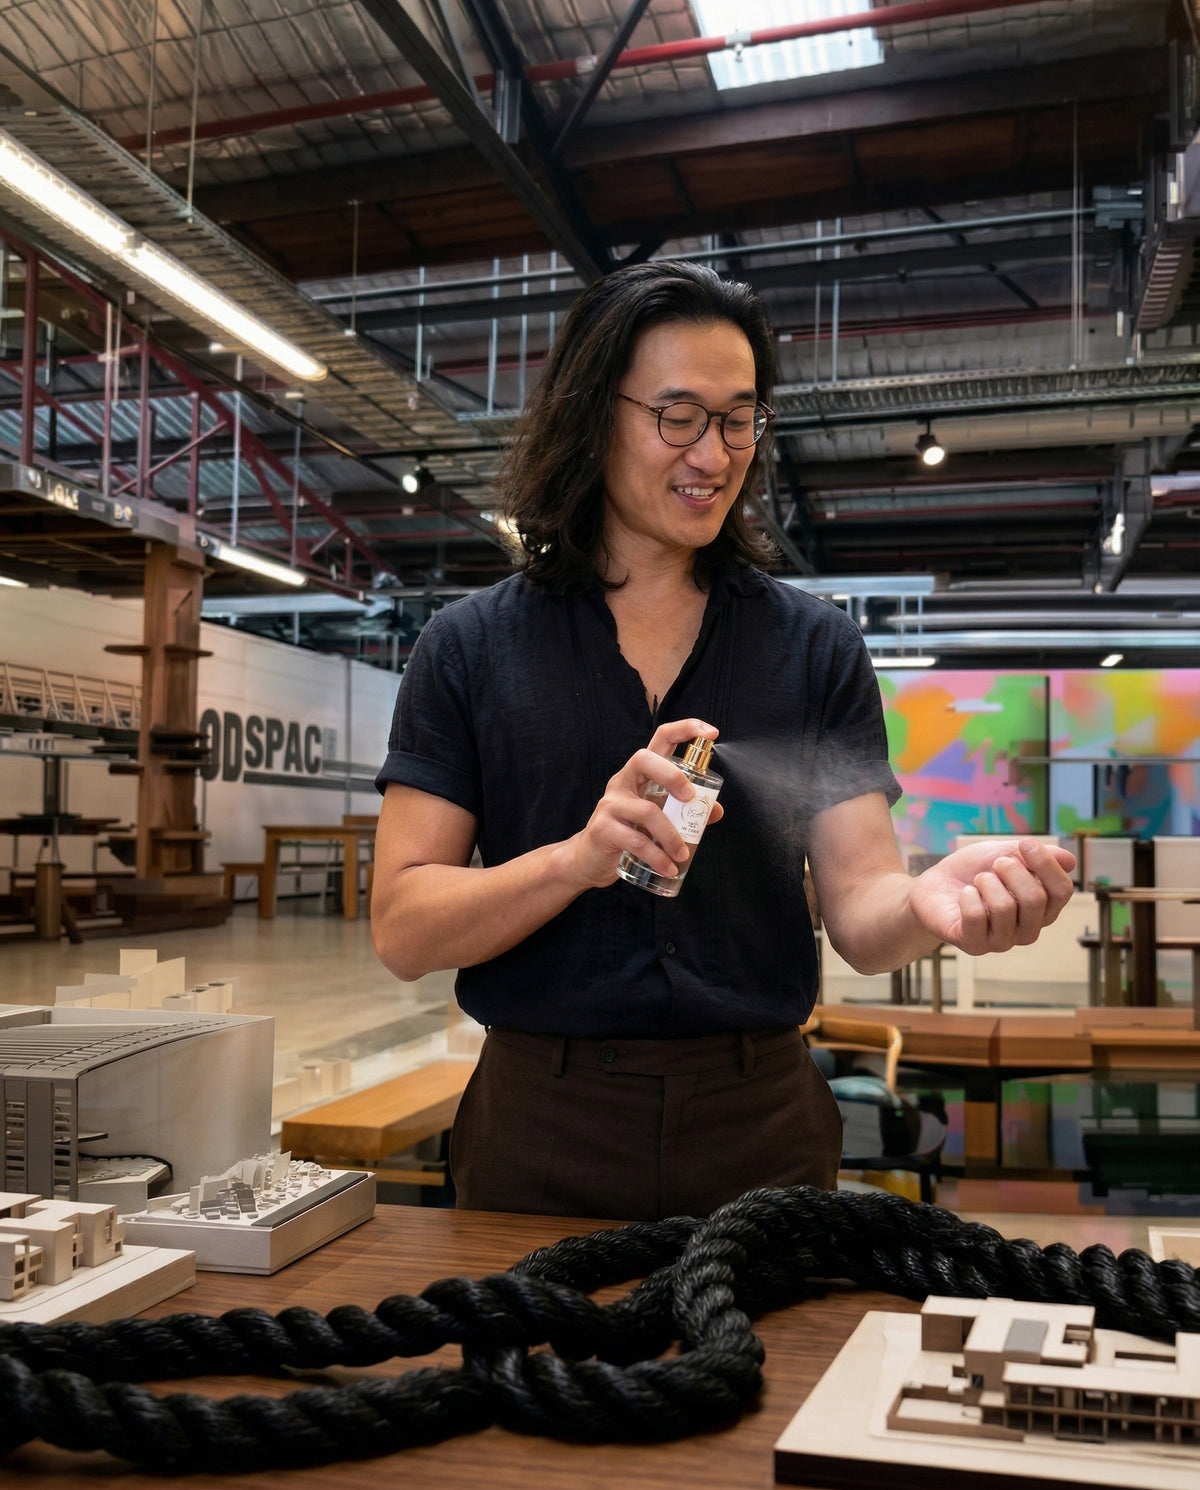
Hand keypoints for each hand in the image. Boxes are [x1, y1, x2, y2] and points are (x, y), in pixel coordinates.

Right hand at [564, 718, 723, 888]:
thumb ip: (685, 811)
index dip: (686, 729)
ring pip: (647, 811)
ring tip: (682, 855)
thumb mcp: (658, 818)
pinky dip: (657, 857)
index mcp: (640, 773)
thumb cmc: (628, 832)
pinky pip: (636, 841)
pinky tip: (668, 868)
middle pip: (645, 760)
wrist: (589, 859)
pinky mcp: (603, 828)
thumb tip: (716, 810)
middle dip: (673, 776)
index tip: (711, 733)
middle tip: (690, 799)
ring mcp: (610, 803)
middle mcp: (623, 781)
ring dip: (671, 836)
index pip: (661, 738)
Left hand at [908, 838, 1075, 955]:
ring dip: (986, 883)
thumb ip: (1034, 856)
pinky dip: (967, 896)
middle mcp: (1028, 929)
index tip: (1025, 844)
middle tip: (993, 865)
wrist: (935, 887)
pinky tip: (964, 895)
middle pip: (1036, 900)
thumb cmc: (973, 871)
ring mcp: (1002, 942)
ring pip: (1005, 908)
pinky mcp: (975, 945)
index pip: (1062, 891)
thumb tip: (1070, 861)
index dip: (1046, 864)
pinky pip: (976, 916)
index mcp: (1043, 908)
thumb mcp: (1004, 854)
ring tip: (977, 881)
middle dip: (1012, 871)